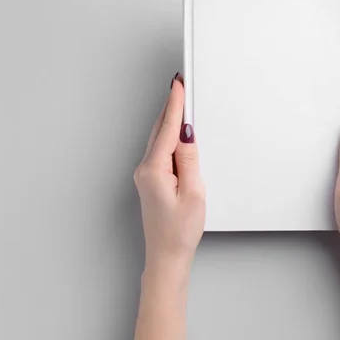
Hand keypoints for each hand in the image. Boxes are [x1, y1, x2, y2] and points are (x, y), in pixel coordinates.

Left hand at [133, 75, 205, 267]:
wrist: (166, 255)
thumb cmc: (180, 230)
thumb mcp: (194, 192)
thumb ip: (189, 159)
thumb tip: (186, 134)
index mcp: (154, 170)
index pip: (167, 129)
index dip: (175, 105)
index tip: (178, 85)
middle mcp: (145, 169)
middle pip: (159, 130)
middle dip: (170, 106)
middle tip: (179, 85)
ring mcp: (145, 175)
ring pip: (157, 139)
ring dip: (168, 120)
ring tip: (180, 101)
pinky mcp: (150, 180)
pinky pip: (158, 150)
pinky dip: (166, 136)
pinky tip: (174, 132)